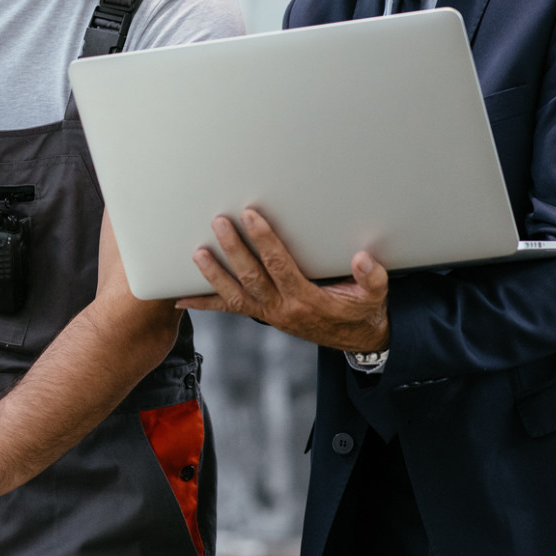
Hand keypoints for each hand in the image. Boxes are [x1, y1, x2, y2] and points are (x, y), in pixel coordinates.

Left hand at [177, 208, 391, 352]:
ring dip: (214, 274)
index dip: (265, 240)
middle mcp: (282, 308)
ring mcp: (269, 313)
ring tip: (196, 253)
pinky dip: (204, 303)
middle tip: (218, 222)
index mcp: (307, 298)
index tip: (251, 216)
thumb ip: (372, 277)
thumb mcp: (375, 295)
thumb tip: (363, 258)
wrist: (355, 339)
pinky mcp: (262, 315)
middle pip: (252, 276)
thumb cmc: (362, 310)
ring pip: (234, 294)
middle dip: (233, 249)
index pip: (280, 265)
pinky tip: (180, 296)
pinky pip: (229, 309)